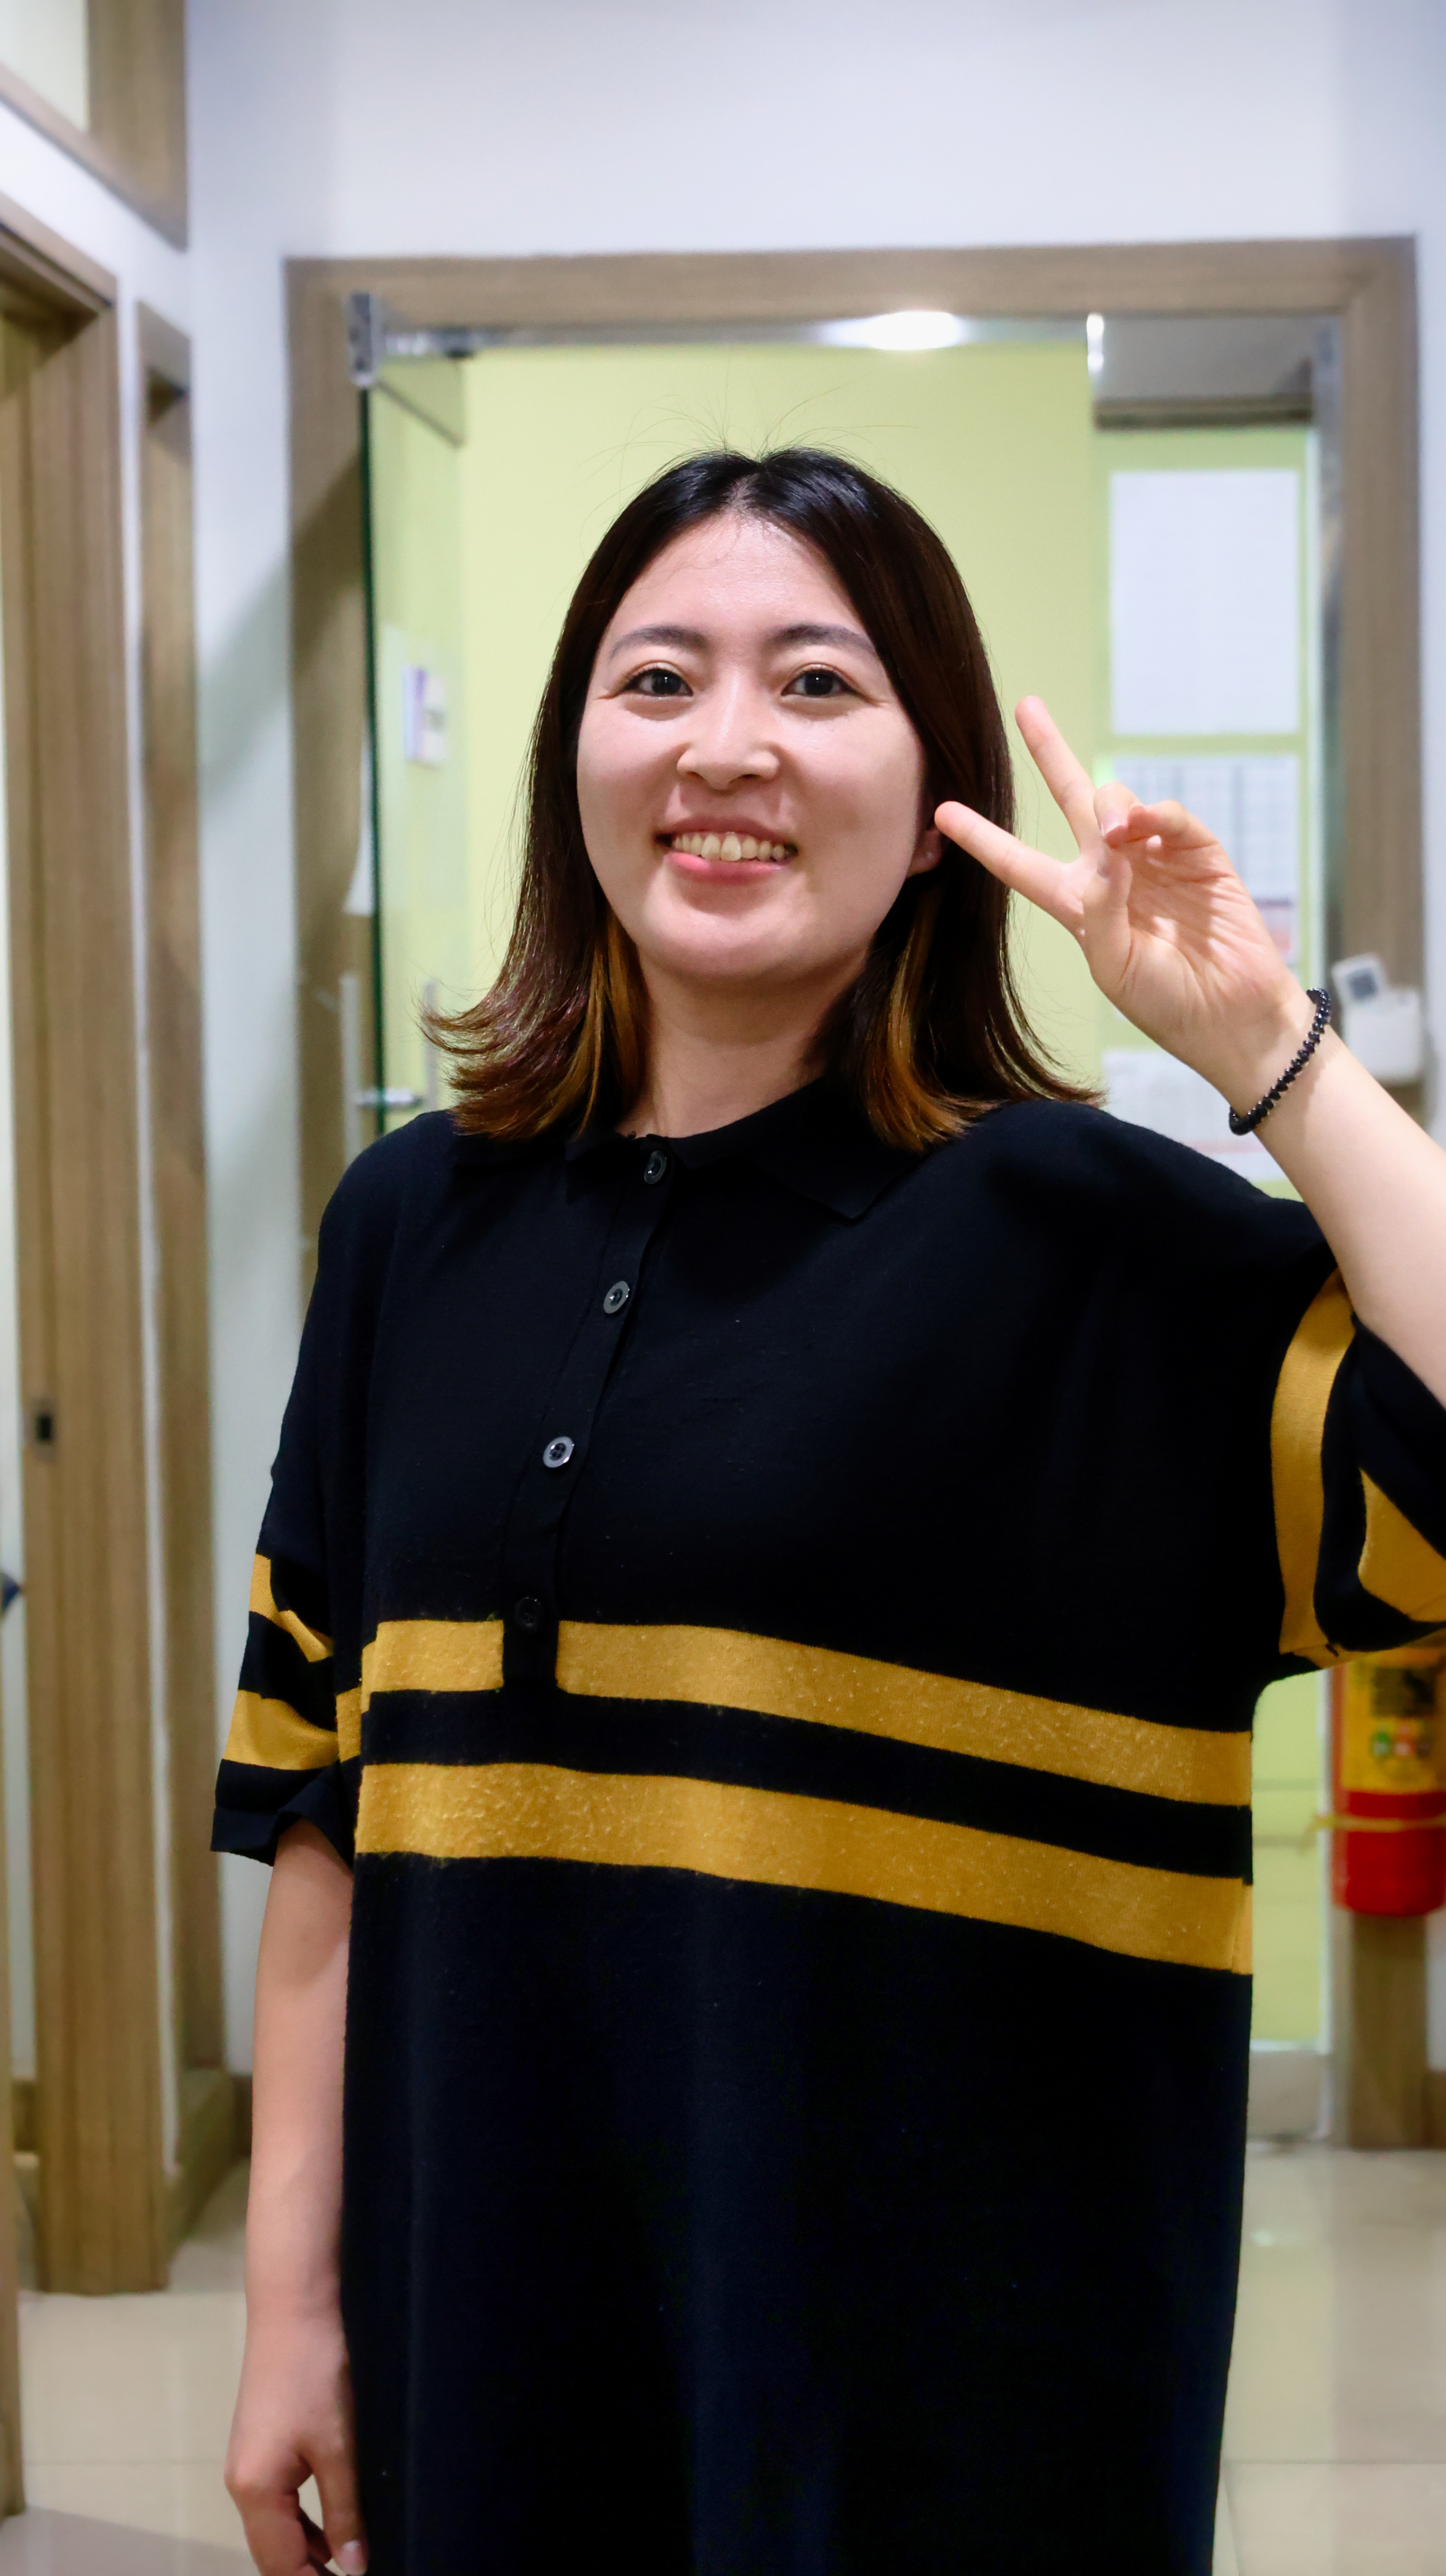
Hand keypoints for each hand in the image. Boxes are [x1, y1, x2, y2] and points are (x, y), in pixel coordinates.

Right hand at [225, 2304, 366, 2573]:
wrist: (293, 2309)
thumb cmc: (316, 2374)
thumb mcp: (338, 2447)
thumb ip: (344, 2511)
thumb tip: (352, 2565)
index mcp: (256, 2491)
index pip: (281, 2565)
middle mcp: (241, 2484)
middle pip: (271, 2552)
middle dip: (307, 2572)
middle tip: (350, 2574)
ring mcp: (246, 2463)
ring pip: (274, 2527)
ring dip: (305, 2549)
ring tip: (346, 2561)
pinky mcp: (258, 2445)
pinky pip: (277, 2501)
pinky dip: (301, 2521)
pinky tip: (331, 2524)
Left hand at [935, 696, 1314, 1109]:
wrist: (1234, 1017)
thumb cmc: (1167, 1002)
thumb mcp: (1115, 966)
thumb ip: (1101, 909)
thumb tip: (1108, 847)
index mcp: (1079, 906)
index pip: (1020, 864)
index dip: (983, 838)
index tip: (943, 812)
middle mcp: (1112, 873)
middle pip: (1073, 803)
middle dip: (1050, 754)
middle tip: (1027, 707)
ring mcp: (1157, 859)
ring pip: (1118, 803)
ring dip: (1109, 805)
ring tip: (1114, 831)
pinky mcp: (1199, 854)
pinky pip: (1169, 818)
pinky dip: (1154, 815)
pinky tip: (1140, 829)